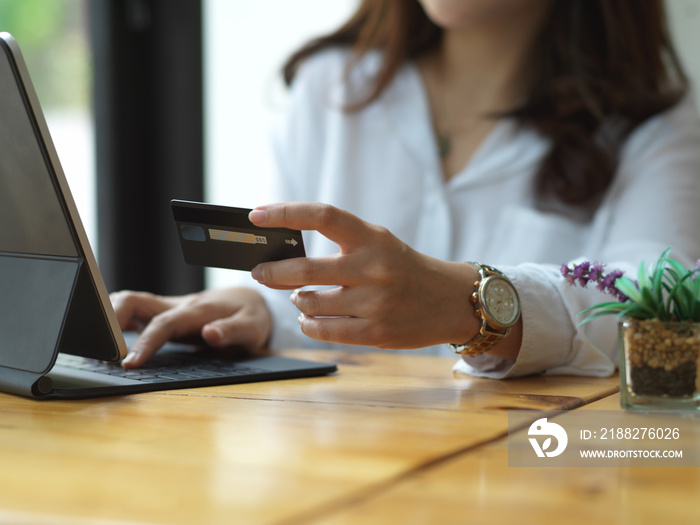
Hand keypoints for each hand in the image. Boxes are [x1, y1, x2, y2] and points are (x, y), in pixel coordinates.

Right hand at [110, 287, 271, 367]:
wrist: (250, 301)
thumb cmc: (251, 316)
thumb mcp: (253, 327)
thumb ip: (233, 331)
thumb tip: (210, 334)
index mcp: (198, 310)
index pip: (164, 324)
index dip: (145, 342)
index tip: (129, 363)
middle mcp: (179, 305)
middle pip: (136, 301)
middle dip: (112, 318)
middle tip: (99, 347)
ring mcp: (170, 307)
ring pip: (132, 302)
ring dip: (111, 315)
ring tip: (97, 344)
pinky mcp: (165, 312)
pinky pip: (136, 310)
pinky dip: (118, 318)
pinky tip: (110, 335)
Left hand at [248, 202, 481, 348]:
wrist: (449, 300)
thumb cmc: (403, 268)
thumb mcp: (378, 243)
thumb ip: (339, 243)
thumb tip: (284, 253)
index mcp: (371, 237)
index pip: (322, 215)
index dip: (285, 213)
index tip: (255, 215)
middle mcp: (373, 267)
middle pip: (304, 269)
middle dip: (272, 272)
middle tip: (260, 271)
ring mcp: (375, 302)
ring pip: (309, 303)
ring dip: (296, 300)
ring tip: (299, 296)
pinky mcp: (376, 332)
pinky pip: (323, 330)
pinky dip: (307, 324)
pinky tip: (309, 318)